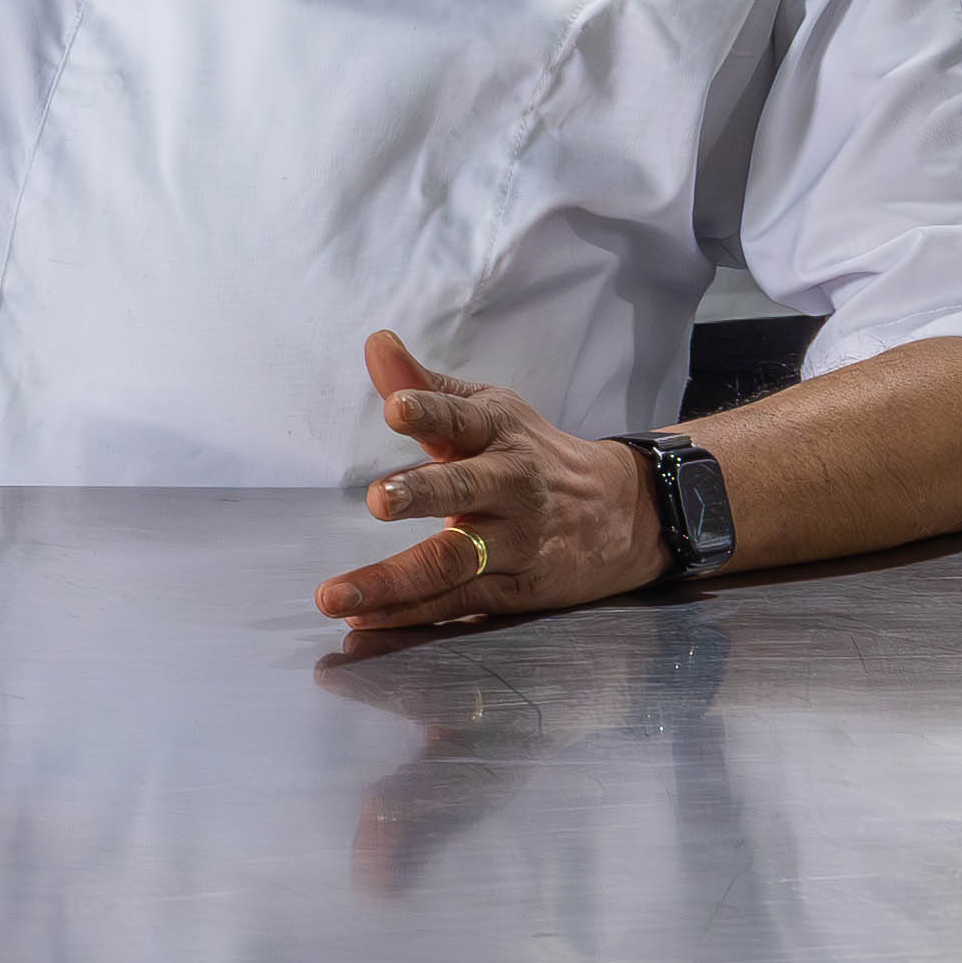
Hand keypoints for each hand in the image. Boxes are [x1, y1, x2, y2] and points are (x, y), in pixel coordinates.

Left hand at [314, 329, 666, 627]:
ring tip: (337, 596)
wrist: (624, 513)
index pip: (461, 419)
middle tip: (380, 498)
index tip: (395, 408)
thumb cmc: (533, 454)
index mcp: (499, 435)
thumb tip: (375, 343)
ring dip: (392, 580)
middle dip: (423, 493)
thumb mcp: (490, 411)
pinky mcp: (515, 588)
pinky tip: (362, 619)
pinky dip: (407, 614)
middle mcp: (509, 487)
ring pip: (453, 561)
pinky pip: (455, 602)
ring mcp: (514, 542)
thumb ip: (424, 384)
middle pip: (465, 490)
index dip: (429, 411)